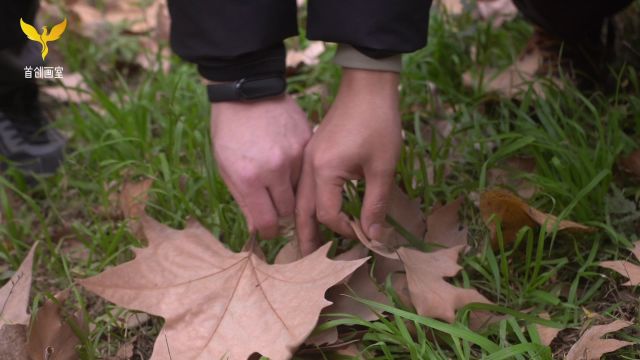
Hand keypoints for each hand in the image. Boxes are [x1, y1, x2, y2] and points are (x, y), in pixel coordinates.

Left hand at [210, 95, 311, 238]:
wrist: (246, 92)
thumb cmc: (230, 131)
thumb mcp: (225, 167)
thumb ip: (243, 200)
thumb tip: (257, 229)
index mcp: (249, 178)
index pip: (268, 223)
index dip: (269, 231)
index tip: (269, 229)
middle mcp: (275, 169)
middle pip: (289, 211)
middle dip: (281, 211)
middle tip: (274, 203)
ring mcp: (294, 155)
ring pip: (302, 191)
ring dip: (292, 190)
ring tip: (280, 177)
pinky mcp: (307, 142)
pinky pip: (308, 169)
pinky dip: (300, 171)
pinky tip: (288, 160)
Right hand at [296, 68, 401, 254]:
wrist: (367, 86)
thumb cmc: (378, 124)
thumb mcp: (383, 167)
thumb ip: (376, 204)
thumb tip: (374, 236)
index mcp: (324, 171)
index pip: (327, 214)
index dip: (344, 230)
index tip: (363, 236)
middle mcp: (309, 167)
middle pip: (301, 210)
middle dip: (306, 236)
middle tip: (308, 261)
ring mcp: (308, 158)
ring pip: (299, 198)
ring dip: (303, 221)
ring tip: (309, 243)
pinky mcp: (313, 151)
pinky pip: (304, 185)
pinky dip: (307, 203)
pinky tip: (314, 210)